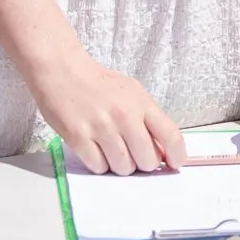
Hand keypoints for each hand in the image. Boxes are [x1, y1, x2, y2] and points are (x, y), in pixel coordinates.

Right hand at [41, 53, 185, 174]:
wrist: (62, 71)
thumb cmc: (99, 84)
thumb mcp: (132, 93)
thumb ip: (149, 119)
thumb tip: (164, 151)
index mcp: (142, 103)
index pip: (171, 136)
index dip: (177, 156)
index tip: (175, 163)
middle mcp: (124, 116)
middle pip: (148, 160)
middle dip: (144, 163)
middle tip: (134, 154)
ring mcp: (101, 128)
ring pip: (124, 169)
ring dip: (120, 165)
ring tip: (112, 149)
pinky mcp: (79, 138)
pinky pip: (99, 168)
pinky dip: (100, 164)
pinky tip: (96, 149)